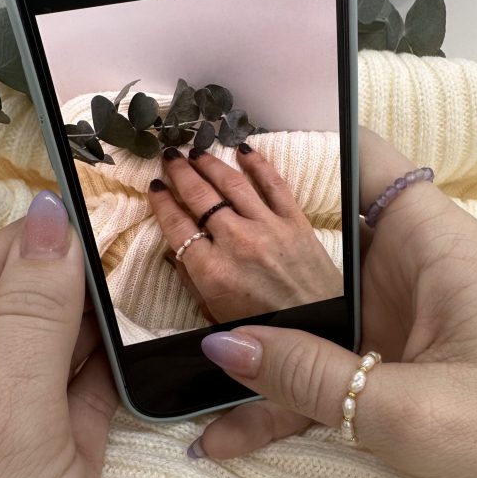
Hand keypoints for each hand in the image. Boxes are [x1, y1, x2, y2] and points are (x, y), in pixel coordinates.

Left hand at [0, 194, 123, 477]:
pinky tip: (140, 348)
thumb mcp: (7, 430)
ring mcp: (3, 431)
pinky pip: (77, 390)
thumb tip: (47, 222)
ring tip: (136, 292)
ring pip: (46, 346)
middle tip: (122, 257)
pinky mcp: (47, 459)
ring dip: (90, 319)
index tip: (84, 222)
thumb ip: (26, 321)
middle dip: (61, 280)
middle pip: (9, 309)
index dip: (22, 245)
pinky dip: (109, 367)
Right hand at [148, 144, 342, 323]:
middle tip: (170, 156)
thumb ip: (193, 285)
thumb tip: (175, 254)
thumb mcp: (217, 317)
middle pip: (200, 197)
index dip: (161, 202)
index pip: (177, 226)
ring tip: (197, 151)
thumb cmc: (268, 328)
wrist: (322, 327)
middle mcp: (237, 243)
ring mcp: (269, 228)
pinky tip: (244, 150)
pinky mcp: (296, 222)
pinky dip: (258, 163)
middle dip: (180, 172)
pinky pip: (274, 184)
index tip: (154, 187)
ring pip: (232, 184)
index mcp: (212, 272)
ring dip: (211, 163)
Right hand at [194, 128, 476, 477]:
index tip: (221, 150)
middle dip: (244, 242)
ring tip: (177, 341)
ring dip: (251, 335)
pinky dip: (278, 400)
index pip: (362, 158)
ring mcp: (394, 327)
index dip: (296, 143)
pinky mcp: (388, 374)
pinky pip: (320, 374)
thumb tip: (224, 348)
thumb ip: (315, 378)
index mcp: (431, 246)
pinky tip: (225, 434)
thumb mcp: (417, 415)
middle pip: (314, 237)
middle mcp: (407, 274)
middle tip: (169, 241)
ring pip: (306, 313)